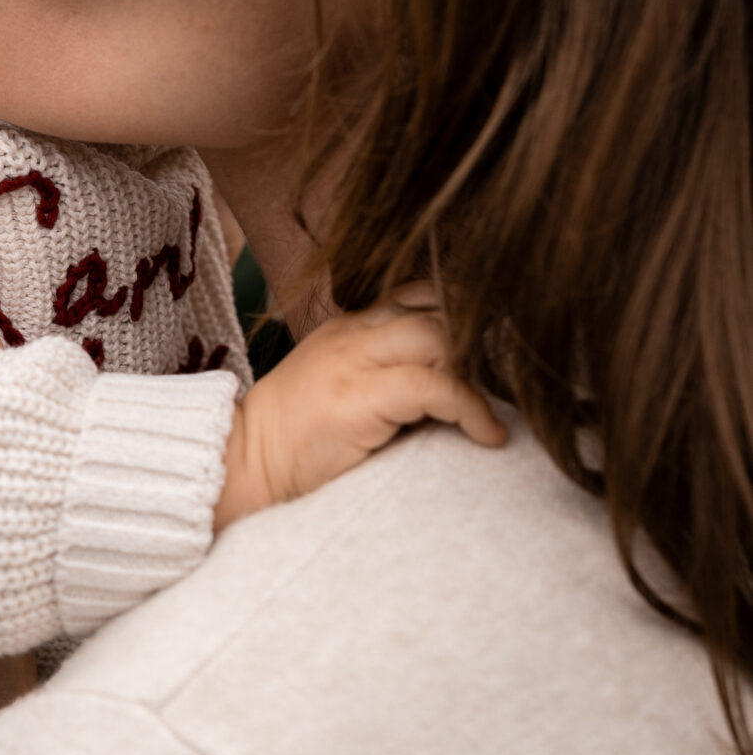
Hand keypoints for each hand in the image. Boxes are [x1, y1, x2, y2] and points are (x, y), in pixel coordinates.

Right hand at [215, 295, 505, 529]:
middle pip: (437, 306)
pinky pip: (434, 387)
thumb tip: (462, 379)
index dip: (464, 310)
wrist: (241, 463)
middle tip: (511, 374)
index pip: (420, 292)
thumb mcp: (343, 386)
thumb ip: (389, 370)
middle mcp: (353, 332)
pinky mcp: (358, 396)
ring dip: (481, 370)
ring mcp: (353, 359)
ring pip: (440, 336)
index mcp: (350, 325)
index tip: (500, 340)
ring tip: (499, 404)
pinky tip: (488, 434)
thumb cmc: (295, 439)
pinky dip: (472, 409)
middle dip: (482, 336)